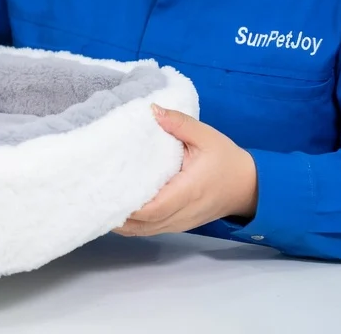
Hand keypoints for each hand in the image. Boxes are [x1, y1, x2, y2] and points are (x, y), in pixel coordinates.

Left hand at [113, 105, 257, 236]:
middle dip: (116, 215)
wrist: (249, 186)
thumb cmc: (227, 161)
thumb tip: (151, 109)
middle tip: (92, 198)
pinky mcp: (178, 225)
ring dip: (122, 222)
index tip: (105, 192)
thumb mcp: (206, 136)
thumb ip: (178, 123)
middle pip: (142, 225)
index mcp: (188, 191)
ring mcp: (179, 223)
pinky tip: (118, 211)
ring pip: (144, 231)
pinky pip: (151, 229)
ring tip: (99, 205)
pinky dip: (133, 224)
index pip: (152, 208)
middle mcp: (181, 213)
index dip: (126, 206)